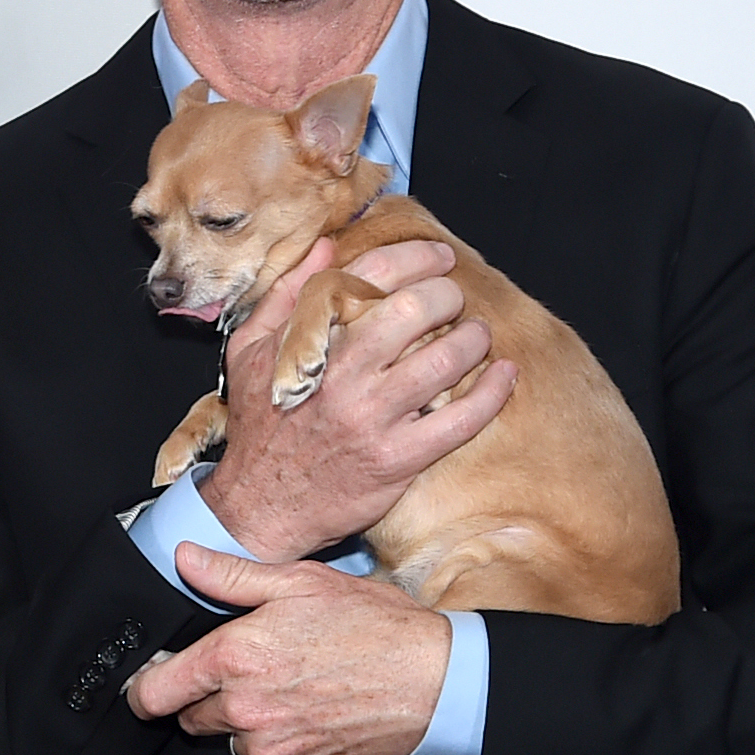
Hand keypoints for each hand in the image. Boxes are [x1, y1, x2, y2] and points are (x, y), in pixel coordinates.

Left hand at [124, 545, 450, 754]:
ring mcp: (274, 747)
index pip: (156, 691)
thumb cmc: (374, 627)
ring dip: (245, 722)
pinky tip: (310, 711)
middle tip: (247, 670)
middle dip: (207, 697)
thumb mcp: (301, 582)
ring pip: (231, 742)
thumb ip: (231, 575)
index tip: (153, 681)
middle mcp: (246, 709)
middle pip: (190, 718)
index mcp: (236, 657)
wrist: (437, 682)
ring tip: (288, 688)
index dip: (147, 687)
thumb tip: (184, 558)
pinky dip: (282, 742)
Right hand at [204, 237, 516, 562]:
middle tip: (455, 301)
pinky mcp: (397, 459)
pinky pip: (460, 420)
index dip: (412, 257)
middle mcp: (342, 375)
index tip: (436, 256)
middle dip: (447, 295)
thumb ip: (286, 296)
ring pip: (444, 360)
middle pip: (414, 310)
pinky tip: (504, 375)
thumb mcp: (249, 352)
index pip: (368, 277)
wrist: (260, 506)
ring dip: (473, 339)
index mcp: (308, 342)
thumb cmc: (259, 427)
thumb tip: (325, 248)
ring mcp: (372, 418)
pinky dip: (491, 393)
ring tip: (477, 336)